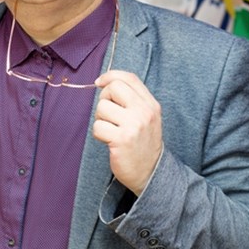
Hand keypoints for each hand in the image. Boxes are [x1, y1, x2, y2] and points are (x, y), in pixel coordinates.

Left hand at [93, 70, 162, 195]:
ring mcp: (133, 125)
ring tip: (111, 130)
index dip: (110, 76)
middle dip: (104, 99)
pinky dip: (99, 134)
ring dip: (101, 120)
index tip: (99, 82)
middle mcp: (144, 112)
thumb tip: (105, 82)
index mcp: (150, 104)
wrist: (150, 172)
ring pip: (101, 108)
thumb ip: (131, 99)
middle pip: (113, 88)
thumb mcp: (146, 117)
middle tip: (108, 115)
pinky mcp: (121, 139)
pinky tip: (109, 141)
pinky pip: (97, 127)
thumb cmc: (142, 143)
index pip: (129, 78)